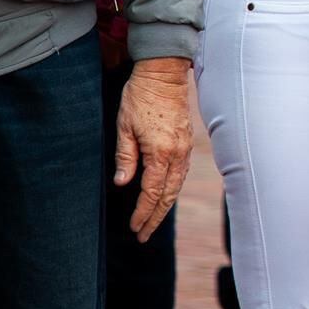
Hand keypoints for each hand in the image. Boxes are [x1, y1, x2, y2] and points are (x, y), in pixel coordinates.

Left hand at [114, 56, 192, 242]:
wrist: (164, 73)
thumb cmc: (140, 97)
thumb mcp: (124, 127)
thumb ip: (125, 157)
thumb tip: (122, 183)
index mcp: (160, 152)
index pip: (151, 192)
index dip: (142, 212)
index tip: (134, 228)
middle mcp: (177, 153)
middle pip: (168, 195)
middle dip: (155, 217)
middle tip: (144, 235)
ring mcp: (185, 147)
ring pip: (177, 185)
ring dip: (165, 205)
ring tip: (153, 221)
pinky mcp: (187, 141)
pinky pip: (182, 173)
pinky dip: (173, 189)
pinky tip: (165, 195)